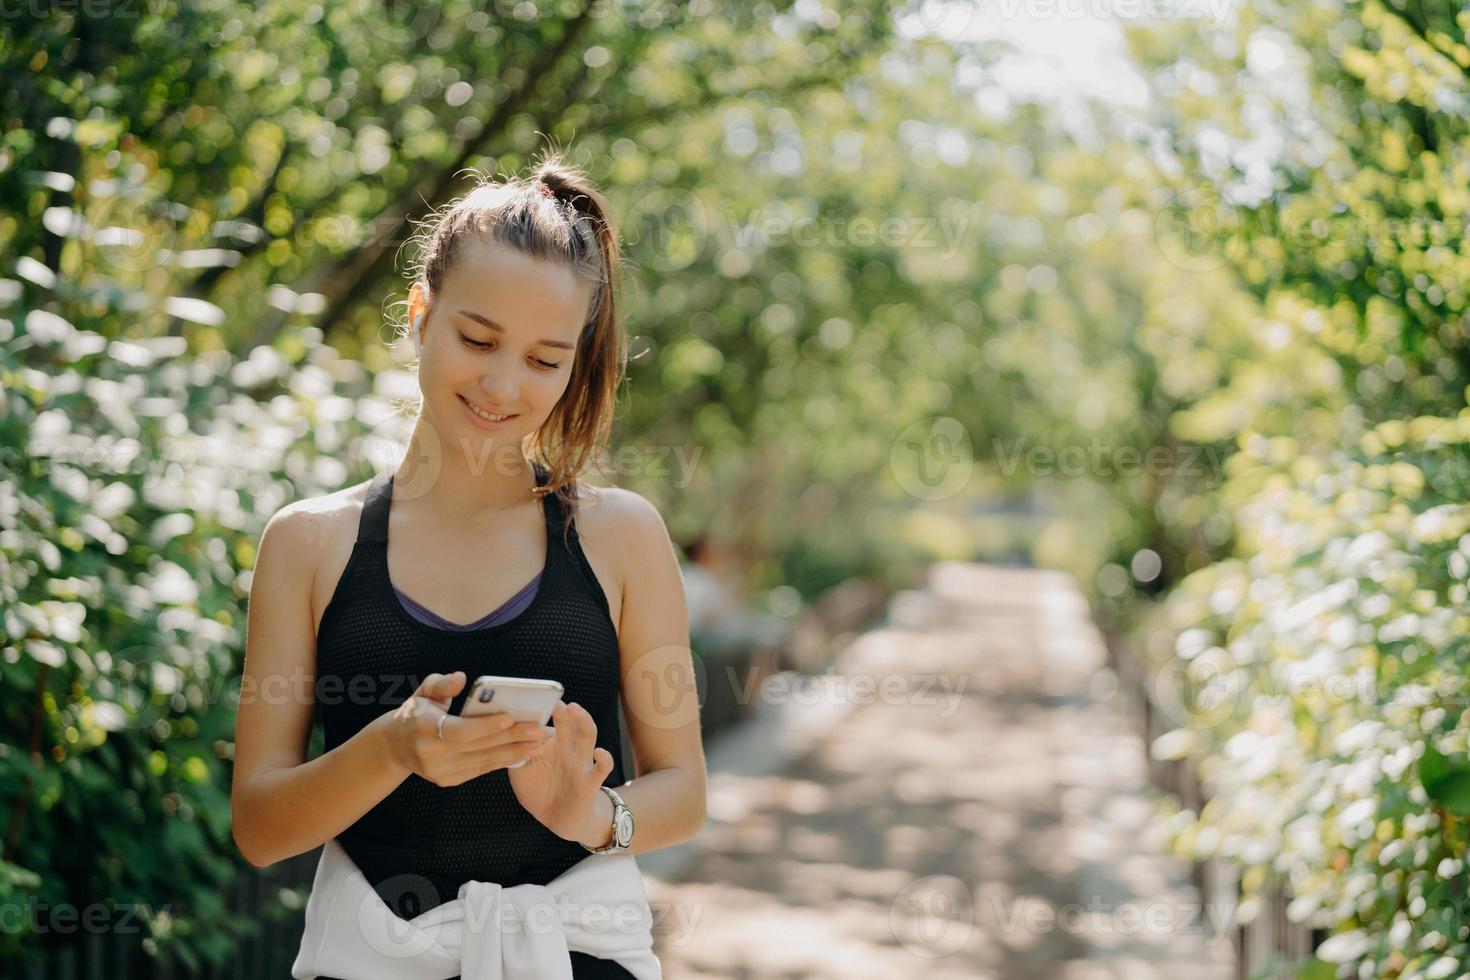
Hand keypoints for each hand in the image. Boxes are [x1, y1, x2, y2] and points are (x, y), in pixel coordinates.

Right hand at [378, 671, 550, 786]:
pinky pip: (480, 770)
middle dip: (511, 738)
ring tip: (539, 743)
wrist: (394, 746)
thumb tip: (460, 678)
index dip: (485, 726)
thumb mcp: (423, 692)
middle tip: (539, 729)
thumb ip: (441, 683)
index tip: (510, 717)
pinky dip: (503, 761)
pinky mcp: (448, 780)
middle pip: (478, 747)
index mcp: (424, 728)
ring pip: (483, 762)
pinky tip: (524, 752)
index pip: (459, 731)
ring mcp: (440, 771)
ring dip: (514, 753)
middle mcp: (431, 754)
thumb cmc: (415, 712)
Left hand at [508, 700, 615, 842]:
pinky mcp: (591, 781)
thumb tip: (501, 733)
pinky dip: (605, 758)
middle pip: (568, 721)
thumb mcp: (521, 771)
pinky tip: (599, 752)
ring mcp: (581, 762)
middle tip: (551, 696)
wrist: (559, 820)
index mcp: (550, 743)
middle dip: (561, 708)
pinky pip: (602, 768)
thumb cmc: (539, 790)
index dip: (539, 710)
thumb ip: (514, 753)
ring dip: (583, 720)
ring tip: (574, 710)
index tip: (526, 699)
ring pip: (588, 735)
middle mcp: (567, 747)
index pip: (546, 720)